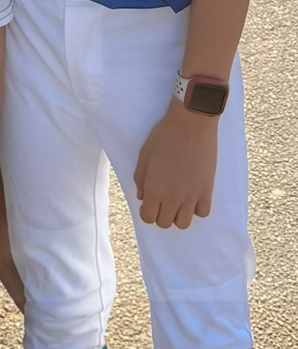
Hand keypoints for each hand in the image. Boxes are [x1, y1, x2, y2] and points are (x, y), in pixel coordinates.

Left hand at [134, 102, 217, 228]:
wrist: (191, 124)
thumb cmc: (164, 136)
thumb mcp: (144, 155)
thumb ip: (140, 178)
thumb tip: (142, 197)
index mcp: (155, 189)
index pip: (148, 218)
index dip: (146, 212)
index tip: (148, 202)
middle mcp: (173, 198)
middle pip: (165, 223)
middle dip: (160, 214)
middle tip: (161, 199)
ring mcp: (192, 196)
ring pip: (183, 224)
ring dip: (178, 214)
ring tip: (177, 199)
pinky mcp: (207, 191)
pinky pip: (202, 213)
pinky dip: (196, 208)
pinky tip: (192, 195)